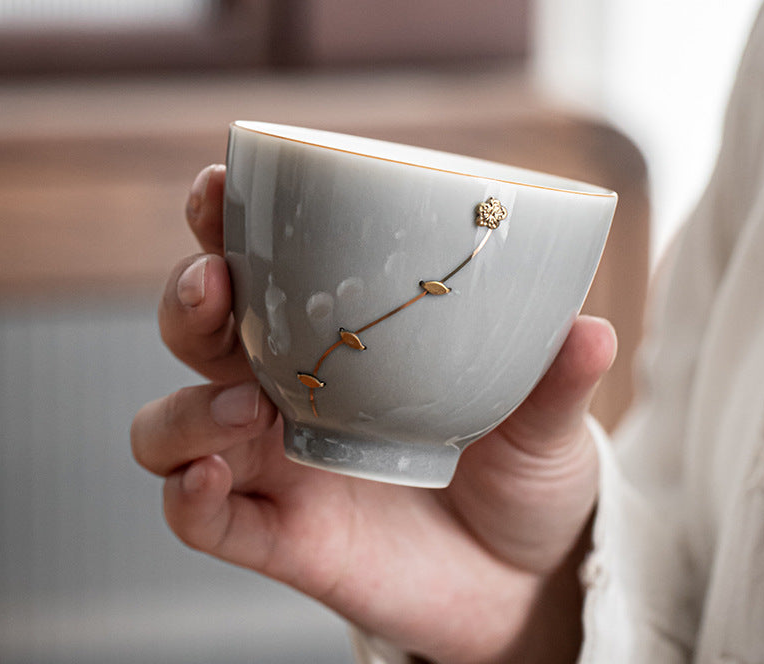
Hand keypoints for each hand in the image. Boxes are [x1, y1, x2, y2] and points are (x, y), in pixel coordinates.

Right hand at [131, 165, 615, 663]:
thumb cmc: (522, 471)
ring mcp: (276, 466)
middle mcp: (290, 392)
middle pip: (199, 332)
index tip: (222, 187)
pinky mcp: (278, 537)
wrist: (525, 576)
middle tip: (217, 281)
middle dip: (188, 297)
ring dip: (187, 408)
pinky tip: (211, 477)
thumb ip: (557, 378)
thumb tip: (591, 327)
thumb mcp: (545, 418)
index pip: (261, 268)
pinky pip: (201, 517)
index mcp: (339, 340)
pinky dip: (189, 496)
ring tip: (250, 406)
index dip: (225, 223)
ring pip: (172, 425)